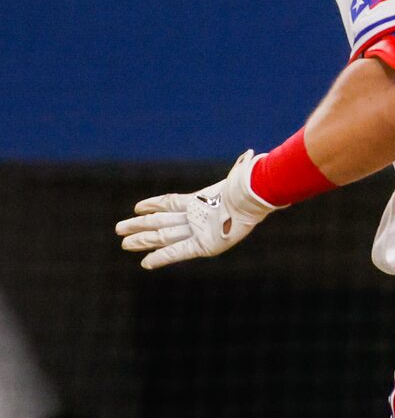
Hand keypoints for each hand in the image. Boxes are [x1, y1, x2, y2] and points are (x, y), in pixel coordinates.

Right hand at [116, 150, 274, 269]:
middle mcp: (195, 218)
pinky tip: (146, 263)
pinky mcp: (205, 245)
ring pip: (163, 236)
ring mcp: (198, 231)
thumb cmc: (245, 187)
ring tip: (124, 242)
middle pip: (161, 223)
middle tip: (119, 230)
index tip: (137, 207)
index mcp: (198, 201)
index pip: (170, 202)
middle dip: (140, 227)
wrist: (252, 200)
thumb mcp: (239, 175)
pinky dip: (162, 258)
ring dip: (143, 240)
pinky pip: (177, 252)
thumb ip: (239, 168)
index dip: (154, 204)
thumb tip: (249, 154)